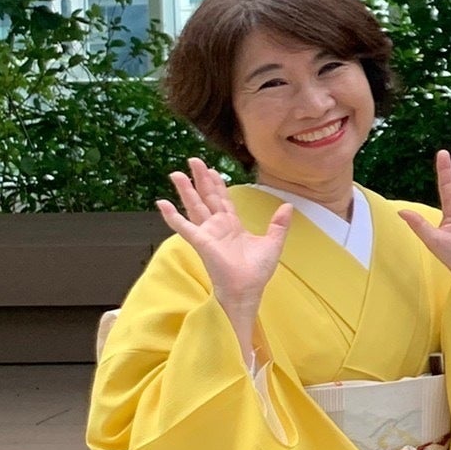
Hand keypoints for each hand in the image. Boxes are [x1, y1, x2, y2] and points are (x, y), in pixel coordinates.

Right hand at [155, 158, 291, 315]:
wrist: (248, 289)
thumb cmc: (257, 271)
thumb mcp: (273, 243)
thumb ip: (278, 224)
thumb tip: (288, 206)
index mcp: (232, 225)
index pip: (223, 199)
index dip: (217, 184)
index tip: (212, 169)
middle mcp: (217, 226)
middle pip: (207, 197)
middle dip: (201, 178)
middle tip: (193, 160)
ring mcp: (207, 233)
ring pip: (194, 205)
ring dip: (185, 189)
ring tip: (176, 173)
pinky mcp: (200, 241)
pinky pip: (183, 226)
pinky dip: (171, 215)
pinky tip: (161, 203)